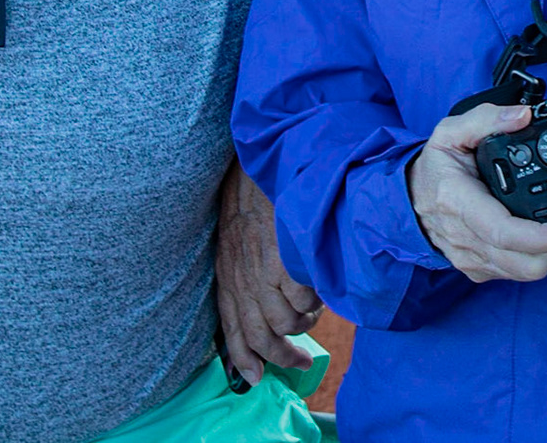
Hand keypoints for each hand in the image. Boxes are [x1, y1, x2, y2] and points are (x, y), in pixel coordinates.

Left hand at [215, 162, 322, 386]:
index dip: (242, 360)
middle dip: (283, 357)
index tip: (256, 379)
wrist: (266, 167)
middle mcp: (242, 280)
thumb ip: (245, 274)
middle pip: (260, 338)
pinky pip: (305, 303)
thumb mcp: (238, 241)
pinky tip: (318, 286)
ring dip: (305, 324)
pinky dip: (315, 301)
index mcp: (227, 276)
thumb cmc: (254, 201)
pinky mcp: (287, 266)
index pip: (230, 330)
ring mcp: (264, 274)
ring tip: (313, 309)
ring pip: (287, 325)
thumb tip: (267, 311)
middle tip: (303, 361)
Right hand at [408, 103, 546, 283]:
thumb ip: (486, 118)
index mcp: (457, 201)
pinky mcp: (476, 269)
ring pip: (523, 273)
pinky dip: (532, 260)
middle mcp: (464, 236)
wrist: (408, 198)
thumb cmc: (433, 168)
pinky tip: (536, 240)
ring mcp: (469, 257)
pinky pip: (513, 275)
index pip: (504, 231)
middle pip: (523, 262)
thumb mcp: (450, 132)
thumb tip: (523, 116)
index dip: (545, 236)